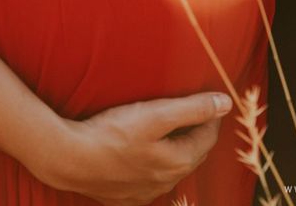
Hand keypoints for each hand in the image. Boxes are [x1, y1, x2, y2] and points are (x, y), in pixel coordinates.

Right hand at [34, 92, 231, 204]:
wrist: (70, 159)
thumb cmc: (112, 134)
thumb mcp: (155, 114)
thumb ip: (192, 108)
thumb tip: (225, 103)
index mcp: (178, 163)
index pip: (207, 137)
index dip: (210, 116)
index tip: (209, 98)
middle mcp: (165, 183)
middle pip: (190, 154)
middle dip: (195, 132)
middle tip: (193, 109)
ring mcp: (144, 193)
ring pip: (170, 168)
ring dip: (175, 148)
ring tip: (169, 126)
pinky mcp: (125, 197)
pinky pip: (149, 178)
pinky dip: (154, 163)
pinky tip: (143, 151)